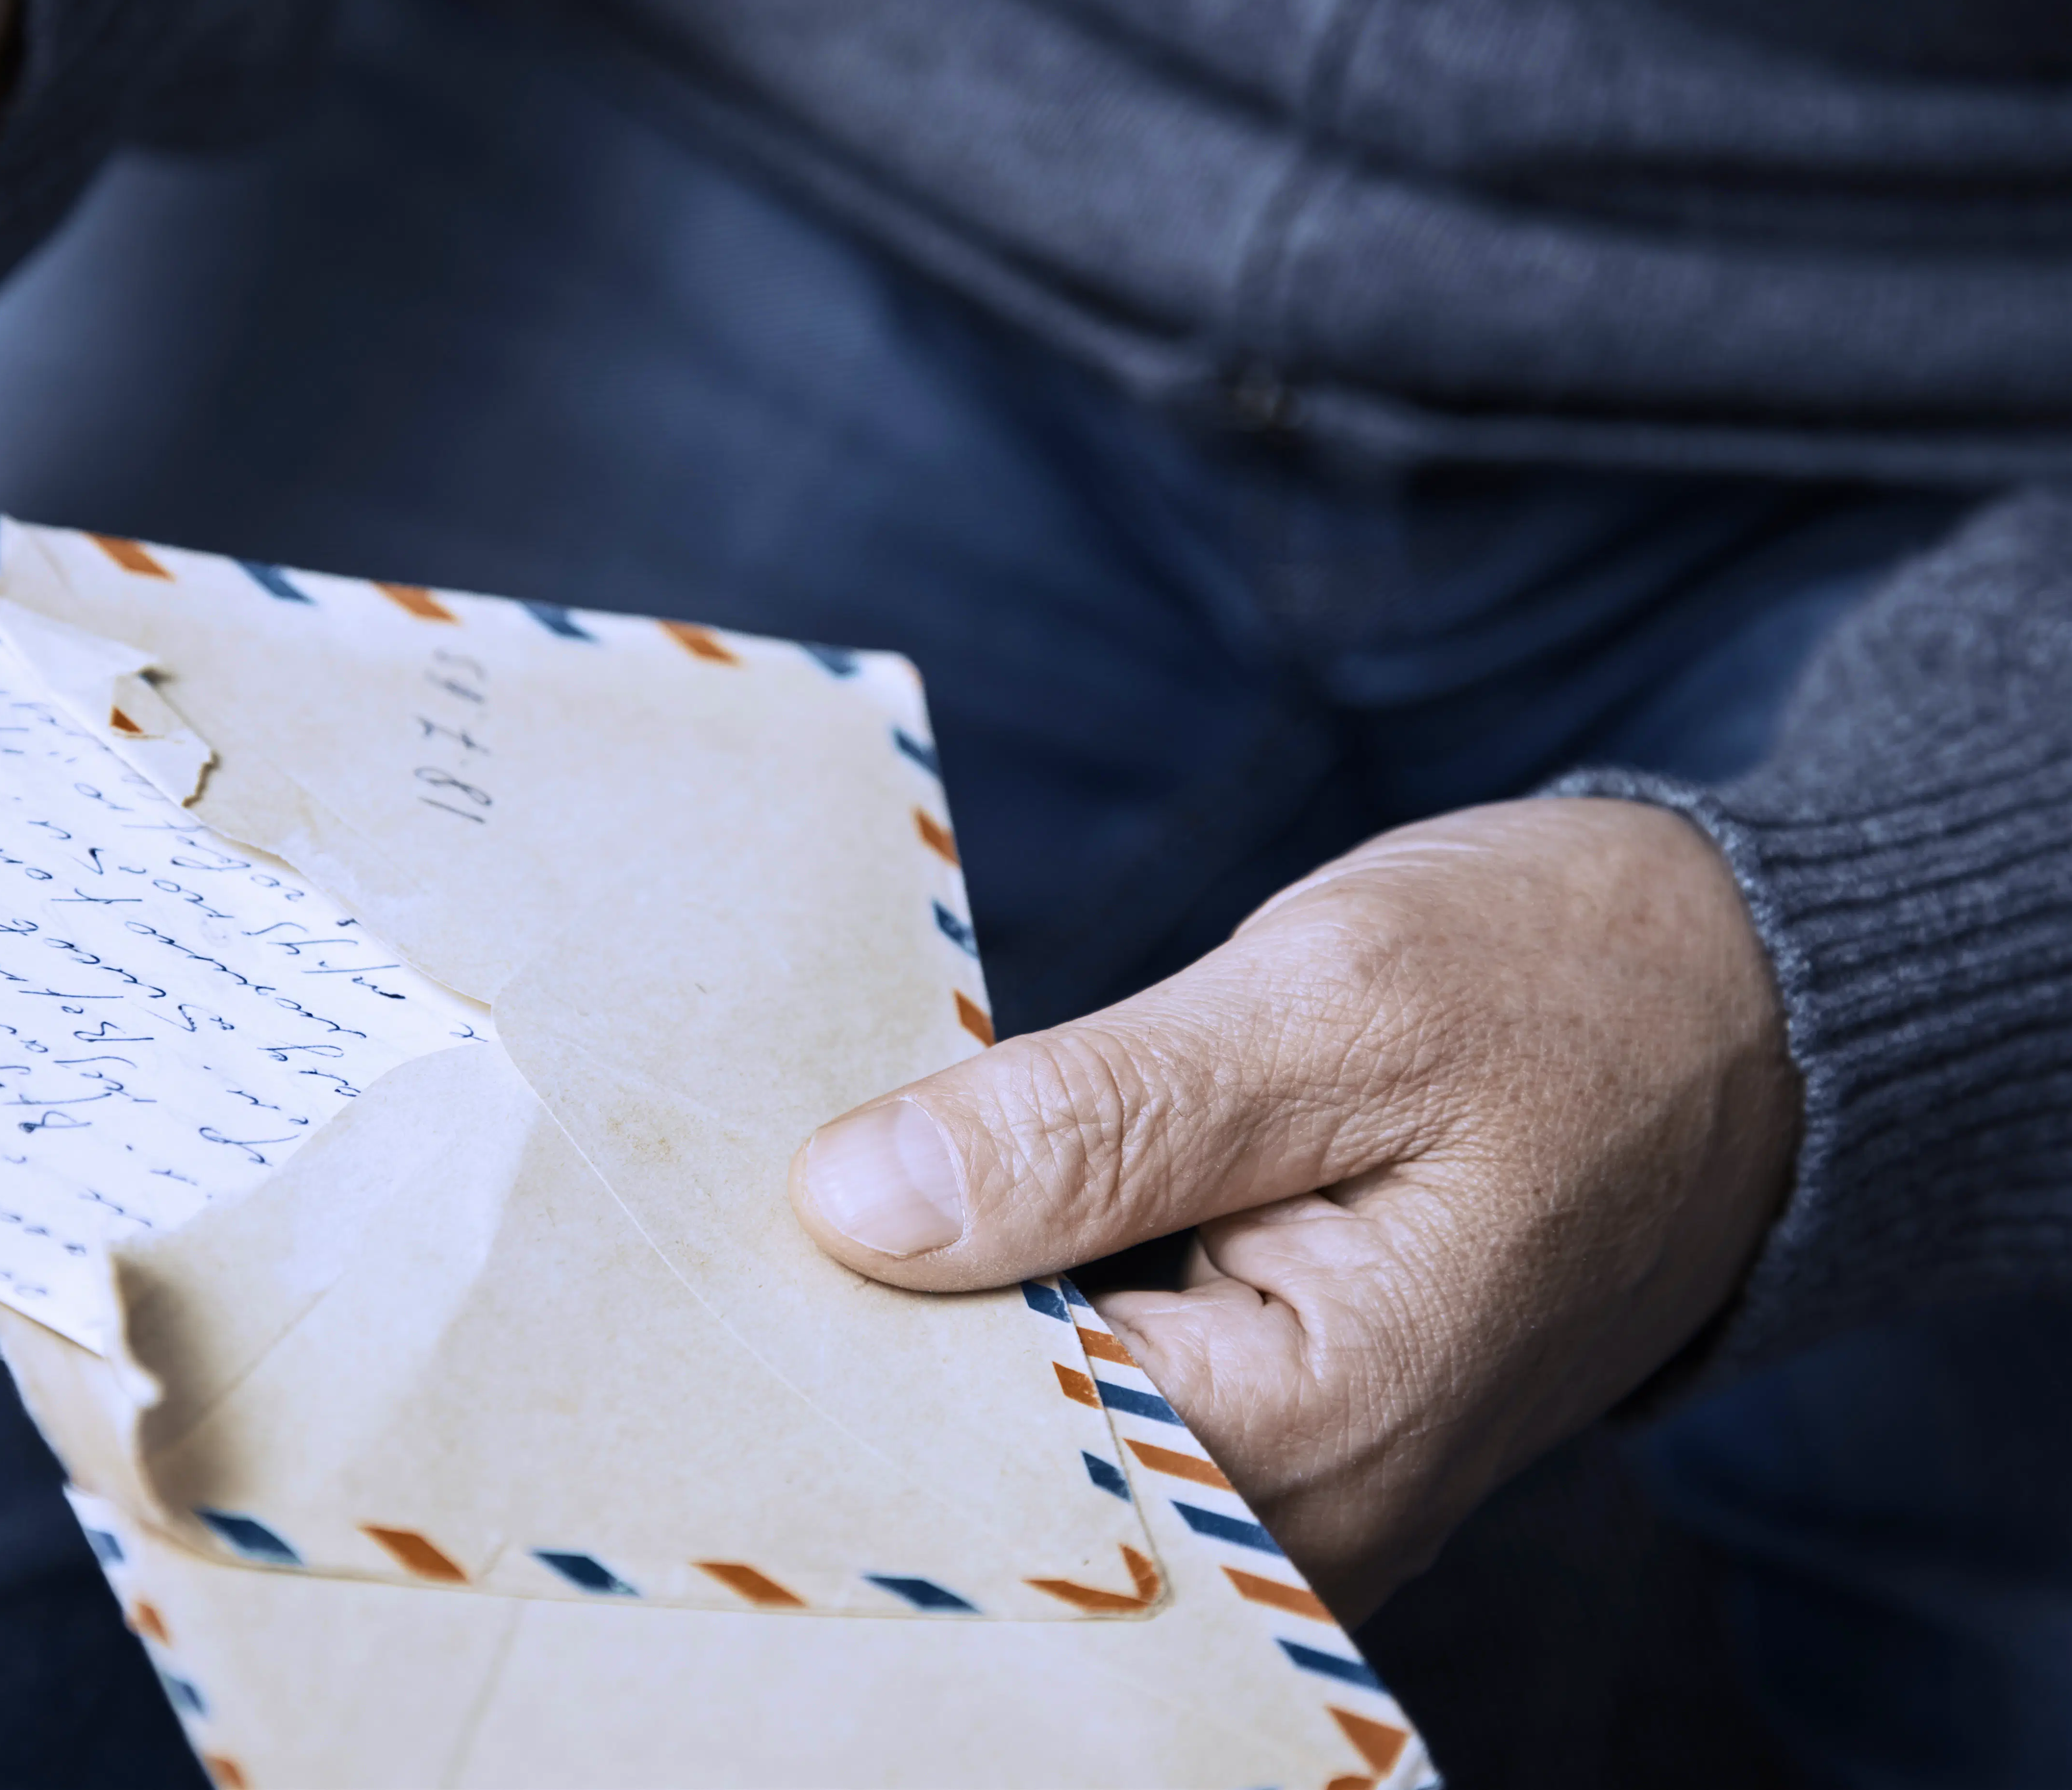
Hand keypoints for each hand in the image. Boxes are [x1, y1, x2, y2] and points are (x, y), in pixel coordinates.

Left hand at [790, 798, 1799, 1619]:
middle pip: (1005, 1444)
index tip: (749, 1208)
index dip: (854, 1318)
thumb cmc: (1568, 991)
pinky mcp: (1276, 1402)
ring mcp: (1290, 1467)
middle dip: (882, 1310)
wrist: (1742, 1014)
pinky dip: (1021, 1278)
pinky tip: (966, 1188)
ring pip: (1042, 1408)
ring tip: (860, 1168)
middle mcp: (1300, 1501)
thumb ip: (1097, 1119)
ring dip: (946, 1287)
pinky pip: (1103, 1370)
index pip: (996, 1432)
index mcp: (1314, 1428)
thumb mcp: (1333, 1005)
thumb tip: (857, 1201)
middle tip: (774, 1169)